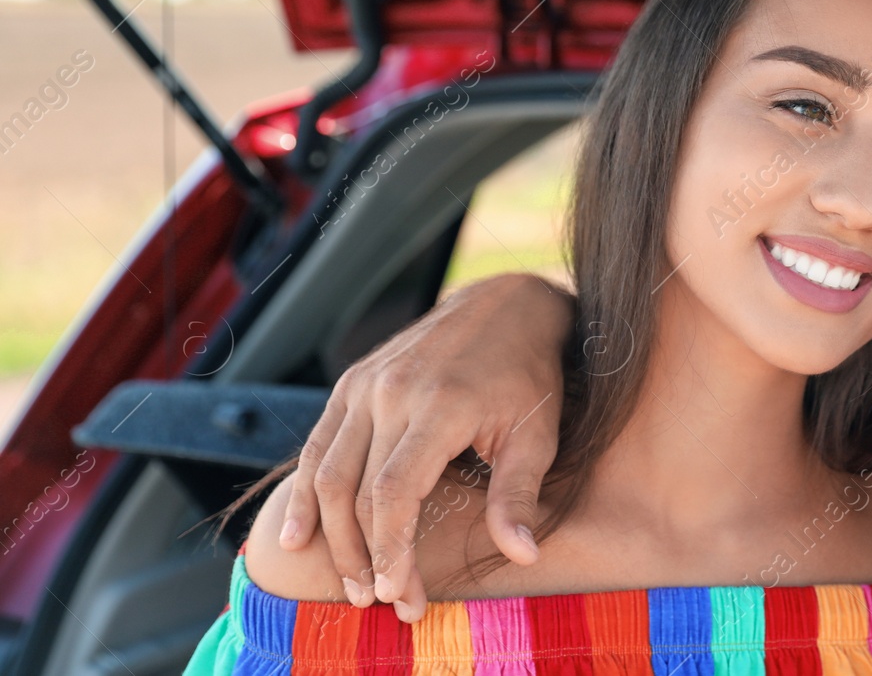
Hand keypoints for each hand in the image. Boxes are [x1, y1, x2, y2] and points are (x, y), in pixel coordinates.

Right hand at [276, 272, 571, 620]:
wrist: (508, 306)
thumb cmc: (529, 377)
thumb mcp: (537, 434)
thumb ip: (519, 495)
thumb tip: (523, 555)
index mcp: (439, 405)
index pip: (394, 493)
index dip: (391, 551)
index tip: (403, 594)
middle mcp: (392, 390)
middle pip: (354, 491)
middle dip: (363, 556)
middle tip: (378, 601)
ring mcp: (366, 382)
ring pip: (326, 472)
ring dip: (330, 535)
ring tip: (349, 582)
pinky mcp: (353, 380)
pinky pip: (319, 444)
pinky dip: (305, 493)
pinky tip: (300, 535)